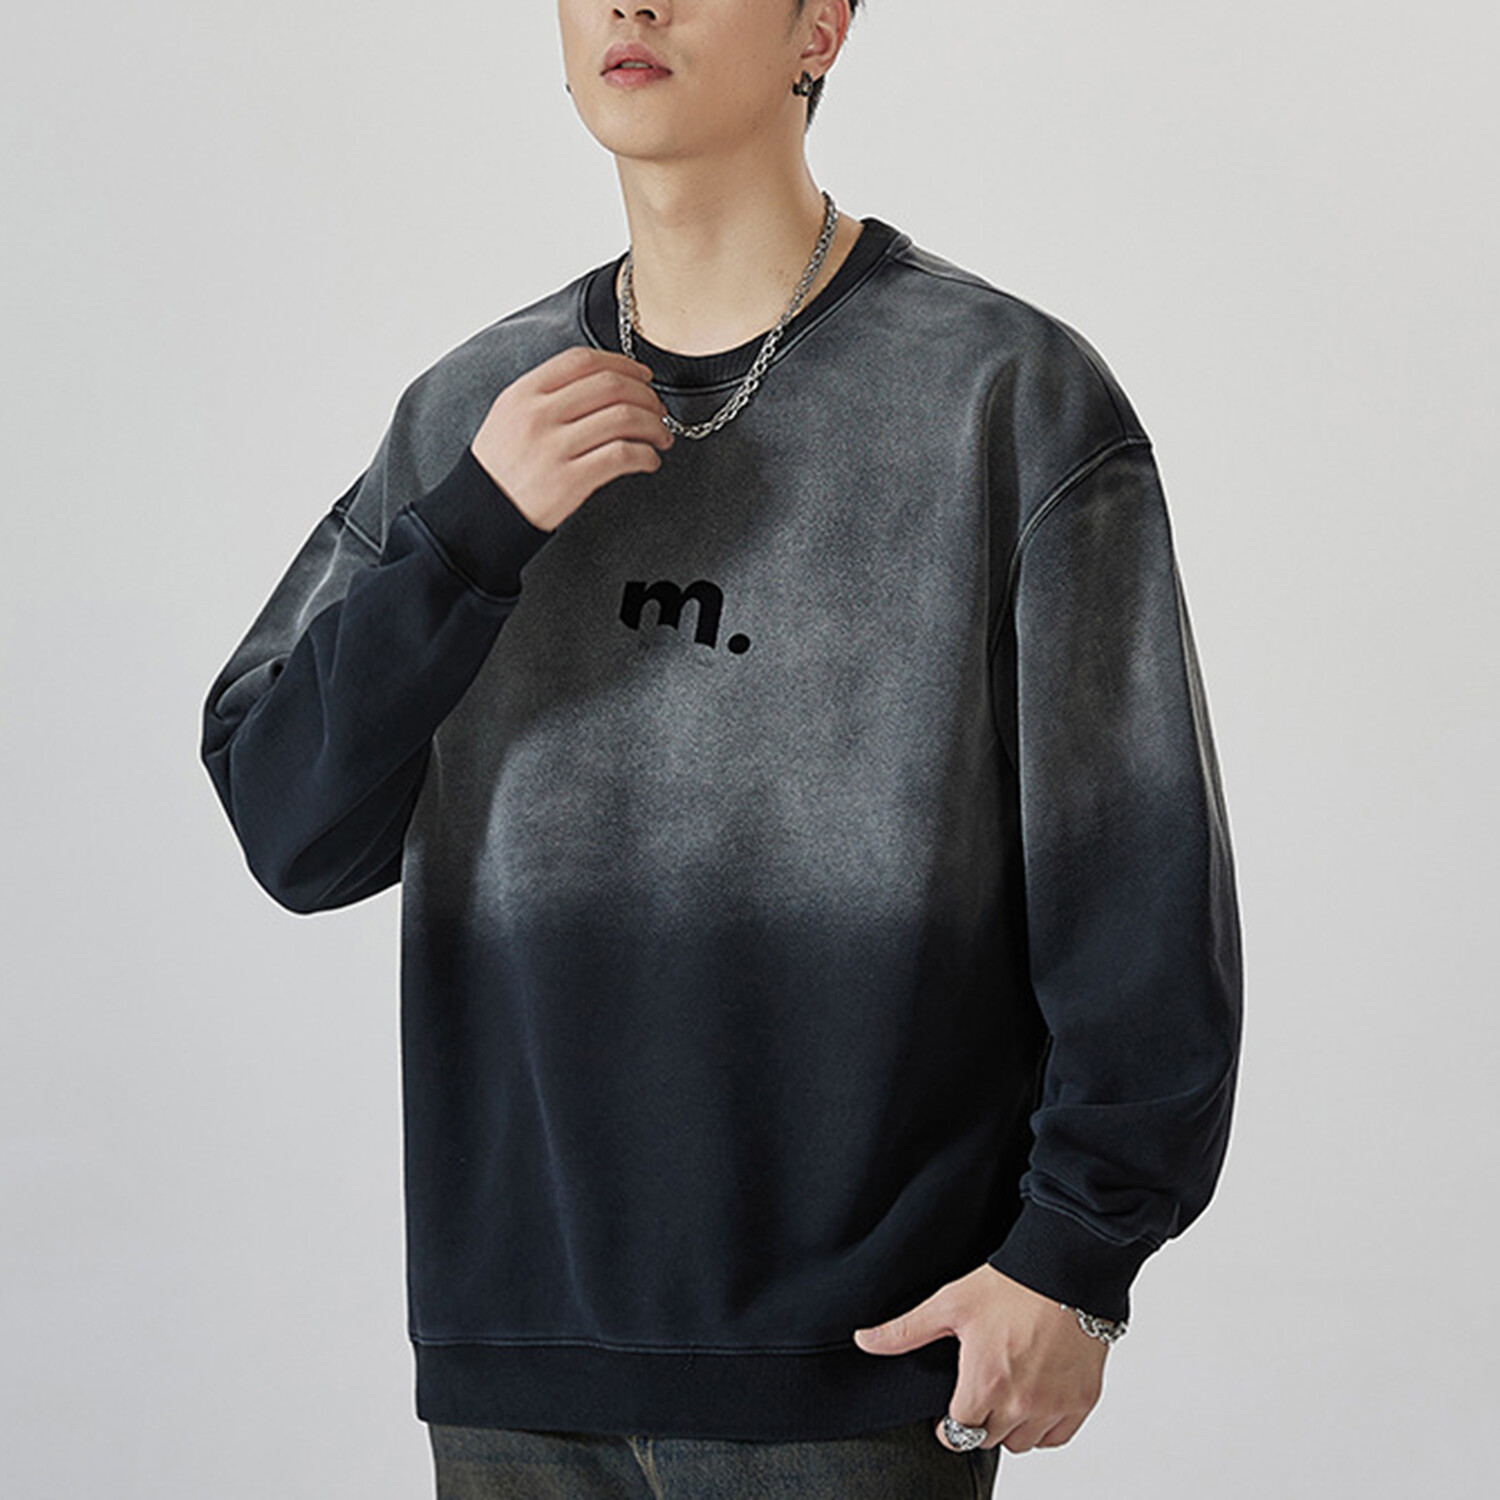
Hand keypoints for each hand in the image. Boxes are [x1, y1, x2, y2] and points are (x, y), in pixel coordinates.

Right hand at [469, 347, 673, 532]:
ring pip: (623, 418)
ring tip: (661, 437)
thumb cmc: (502, 467)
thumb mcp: (510, 415)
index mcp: (524, 393)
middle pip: (610, 386)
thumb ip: (548, 393)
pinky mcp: (570, 480)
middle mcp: (539, 415)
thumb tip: (605, 381)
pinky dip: (646, 455)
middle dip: (646, 395)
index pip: (583, 360)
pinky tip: (650, 460)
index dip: (622, 364)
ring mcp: (554, 448)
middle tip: (659, 409)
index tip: (642, 376)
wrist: (481, 515)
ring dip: (653, 426)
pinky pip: (623, 456)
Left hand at [852, 1263, 1107, 1453]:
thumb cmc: (1010, 1285)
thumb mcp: (950, 1303)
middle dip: (978, 1420)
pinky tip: (1034, 1397)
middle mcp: (1021, 1404)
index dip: (949, 1420)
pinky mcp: (1082, 1401)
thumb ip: (905, 1330)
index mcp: (985, 1384)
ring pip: (1022, 1442)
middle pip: (988, 1438)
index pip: (957, 1432)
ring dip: (1010, 1426)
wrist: (1065, 1272)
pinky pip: (1056, 1437)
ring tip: (1005, 1392)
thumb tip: (864, 1341)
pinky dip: (1044, 1425)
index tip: (951, 1406)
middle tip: (978, 1391)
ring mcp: (1054, 1406)